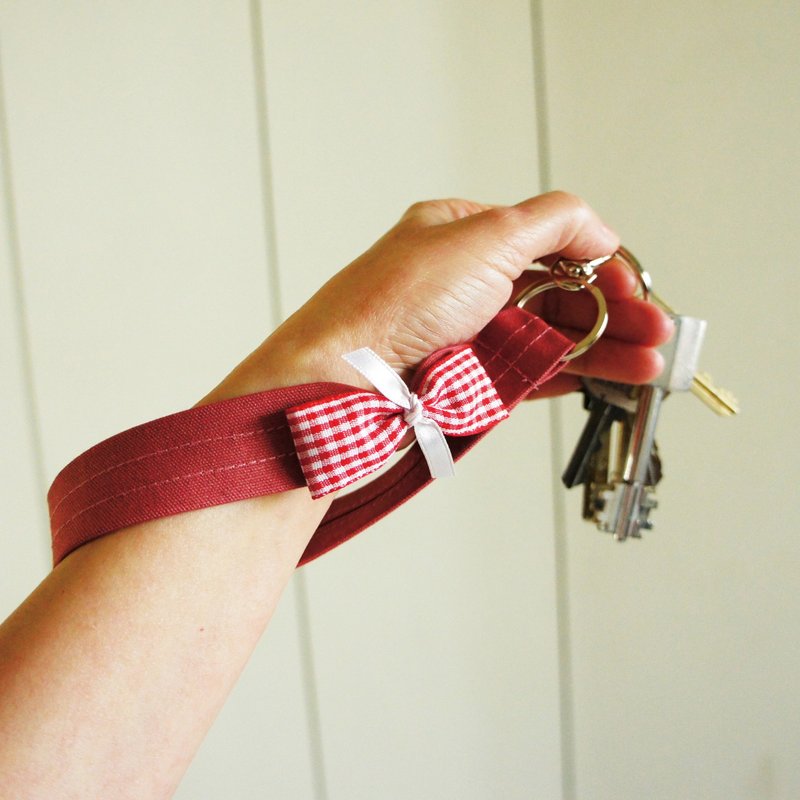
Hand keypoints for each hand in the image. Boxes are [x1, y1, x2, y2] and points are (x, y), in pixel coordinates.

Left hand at [207, 192, 672, 400]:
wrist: (343, 380)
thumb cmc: (392, 303)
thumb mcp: (483, 236)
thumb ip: (552, 221)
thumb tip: (597, 225)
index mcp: (460, 234)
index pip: (547, 240)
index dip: (599, 261)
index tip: (636, 286)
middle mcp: (462, 282)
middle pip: (555, 291)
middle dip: (613, 311)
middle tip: (656, 333)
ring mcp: (463, 333)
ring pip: (547, 335)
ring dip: (603, 347)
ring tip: (647, 364)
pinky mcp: (461, 379)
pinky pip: (528, 372)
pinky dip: (571, 373)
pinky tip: (607, 377)